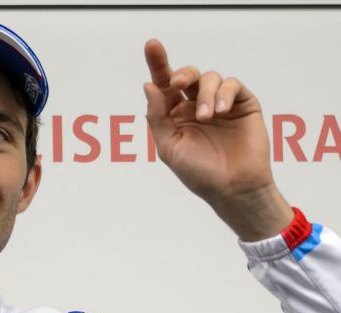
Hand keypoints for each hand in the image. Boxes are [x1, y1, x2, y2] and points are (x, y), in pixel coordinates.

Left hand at [143, 39, 292, 240]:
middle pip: (186, 75)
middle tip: (175, 85)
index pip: (163, 85)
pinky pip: (232, 85)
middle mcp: (195, 105)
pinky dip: (223, 93)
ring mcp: (219, 104)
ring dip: (203, 93)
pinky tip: (218, 111)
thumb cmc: (199, 173)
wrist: (232, 189)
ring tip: (205, 117)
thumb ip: (157, 116)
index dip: (157, 63)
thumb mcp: (169, 147)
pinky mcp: (242, 105)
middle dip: (181, 74)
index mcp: (175, 114)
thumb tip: (148, 85)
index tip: (151, 44)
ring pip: (209, 78)